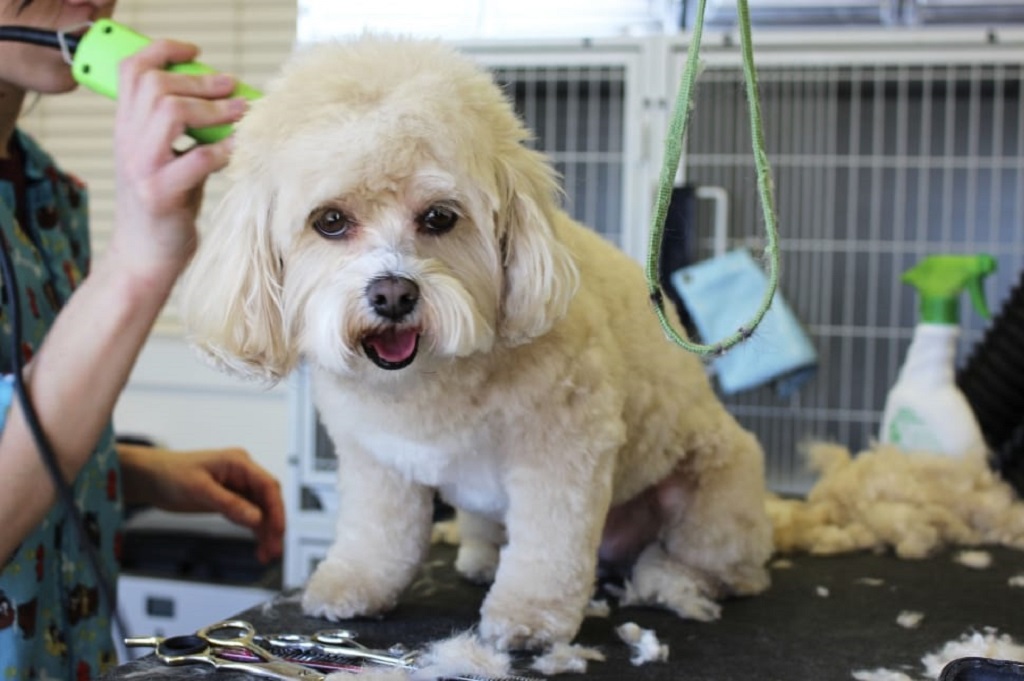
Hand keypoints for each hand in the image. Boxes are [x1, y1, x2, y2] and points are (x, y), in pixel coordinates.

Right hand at [108, 38, 247, 284]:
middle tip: (232, 87)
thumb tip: (224, 103)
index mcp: (125, 131)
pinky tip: (241, 151)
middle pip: (157, 86)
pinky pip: (197, 160)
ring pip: (171, 112)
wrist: (143, 259)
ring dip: (214, 109)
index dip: (163, 52)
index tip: (196, 53)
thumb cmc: (163, 210)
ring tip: (241, 113)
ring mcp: (141, 168)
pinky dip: (224, 151)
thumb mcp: (164, 162)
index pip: (132, 73)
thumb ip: (181, 134)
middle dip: (200, 81)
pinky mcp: (160, 195)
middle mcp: (127, 144)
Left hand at [119, 445, 285, 563]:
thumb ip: (230, 504)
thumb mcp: (200, 490)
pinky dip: (253, 531)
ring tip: (266, 554)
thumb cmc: (170, 474)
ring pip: (260, 510)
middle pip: (268, 500)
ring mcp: (237, 486)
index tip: (278, 530)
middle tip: (274, 549)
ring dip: (265, 532)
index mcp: (239, 463)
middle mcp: (242, 473)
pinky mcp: (230, 499)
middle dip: (273, 525)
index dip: (277, 509)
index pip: (268, 485)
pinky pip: (248, 515)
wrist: (149, 477)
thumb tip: (256, 518)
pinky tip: (257, 546)